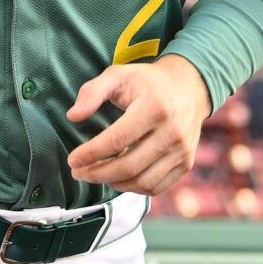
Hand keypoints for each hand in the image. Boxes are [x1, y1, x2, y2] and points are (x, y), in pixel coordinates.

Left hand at [65, 55, 212, 195]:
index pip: (117, 139)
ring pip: (142, 182)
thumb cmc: (148, 82)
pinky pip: (156, 187)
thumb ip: (92, 92)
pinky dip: (132, 188)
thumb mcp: (118, 75)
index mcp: (155, 107)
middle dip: (97, 174)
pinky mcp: (185, 163)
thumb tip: (73, 116)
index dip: (91, 153)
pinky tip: (117, 178)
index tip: (73, 159)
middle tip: (78, 172)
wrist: (190, 87)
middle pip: (129, 166)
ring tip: (94, 175)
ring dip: (113, 183)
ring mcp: (182, 151)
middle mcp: (172, 132)